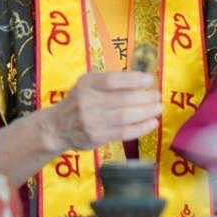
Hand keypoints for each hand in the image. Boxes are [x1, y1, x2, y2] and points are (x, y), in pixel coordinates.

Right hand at [40, 71, 161, 152]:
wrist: (57, 127)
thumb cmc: (79, 101)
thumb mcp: (88, 85)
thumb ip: (110, 83)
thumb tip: (142, 81)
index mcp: (87, 84)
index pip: (112, 80)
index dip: (133, 80)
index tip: (149, 81)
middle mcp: (88, 102)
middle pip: (122, 100)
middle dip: (144, 98)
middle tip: (158, 97)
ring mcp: (92, 121)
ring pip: (124, 117)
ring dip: (145, 113)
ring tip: (158, 108)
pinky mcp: (97, 137)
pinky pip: (123, 133)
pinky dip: (141, 128)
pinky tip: (152, 123)